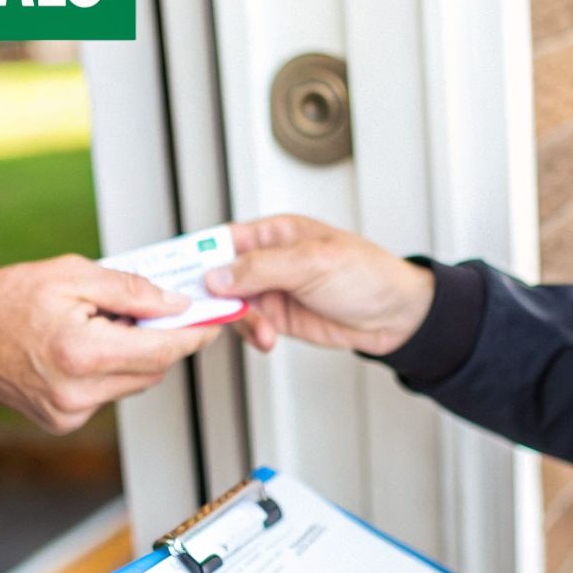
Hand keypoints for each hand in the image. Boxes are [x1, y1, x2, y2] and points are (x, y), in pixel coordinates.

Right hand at [0, 254, 217, 433]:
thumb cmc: (1, 300)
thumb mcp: (72, 275)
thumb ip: (131, 291)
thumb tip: (174, 304)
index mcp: (81, 353)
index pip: (162, 350)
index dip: (193, 335)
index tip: (212, 323)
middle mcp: (77, 393)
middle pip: (152, 370)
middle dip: (159, 339)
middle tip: (150, 309)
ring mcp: (68, 413)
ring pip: (132, 383)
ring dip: (132, 355)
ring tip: (99, 325)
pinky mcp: (61, 422)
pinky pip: (106, 394)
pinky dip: (106, 370)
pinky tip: (79, 348)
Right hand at [206, 215, 435, 355]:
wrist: (396, 316)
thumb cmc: (367, 274)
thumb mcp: (313, 263)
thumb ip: (262, 268)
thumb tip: (218, 274)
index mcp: (274, 233)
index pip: (224, 239)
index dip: (198, 255)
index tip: (175, 272)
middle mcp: (268, 260)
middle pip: (219, 275)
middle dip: (213, 295)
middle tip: (206, 311)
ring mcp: (272, 290)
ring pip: (231, 305)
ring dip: (240, 320)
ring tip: (262, 329)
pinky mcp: (278, 317)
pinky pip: (249, 325)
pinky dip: (252, 334)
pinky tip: (267, 339)